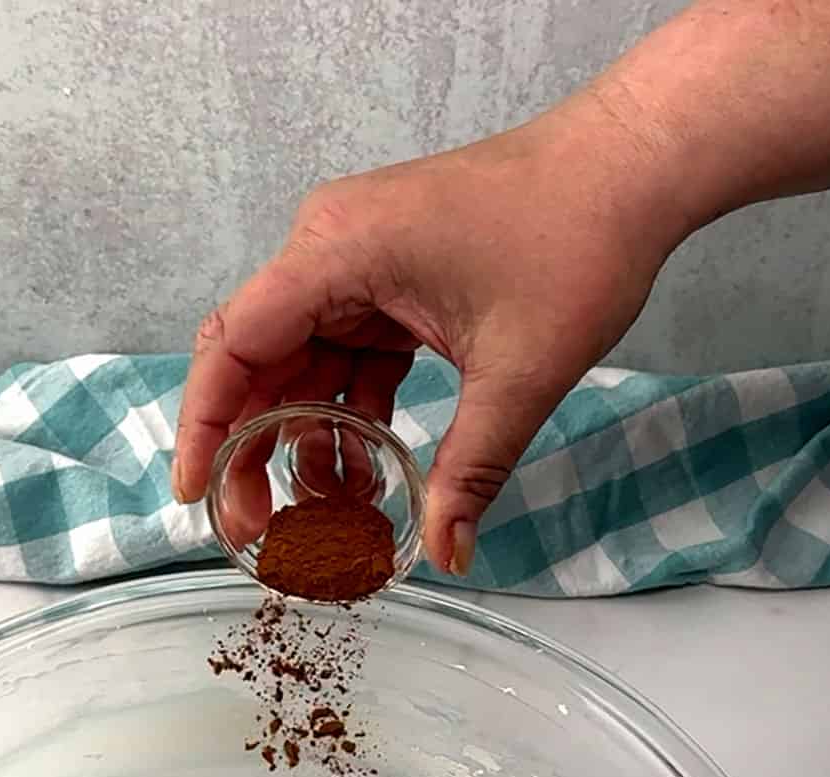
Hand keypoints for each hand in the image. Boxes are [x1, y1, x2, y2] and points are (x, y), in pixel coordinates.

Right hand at [174, 93, 686, 573]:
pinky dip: (349, 415)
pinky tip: (363, 472)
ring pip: (300, 367)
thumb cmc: (577, 240)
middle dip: (252, 450)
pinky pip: (344, 358)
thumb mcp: (519, 374)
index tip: (197, 495)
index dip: (206, 426)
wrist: (632, 168)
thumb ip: (469, 470)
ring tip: (324, 518)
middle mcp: (329, 251)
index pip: (235, 345)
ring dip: (306, 440)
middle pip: (257, 362)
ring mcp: (357, 265)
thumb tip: (446, 554)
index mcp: (336, 251)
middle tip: (261, 530)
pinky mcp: (387, 283)